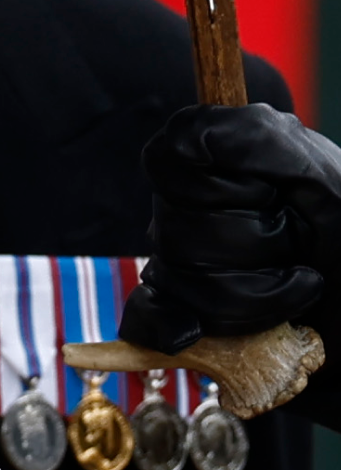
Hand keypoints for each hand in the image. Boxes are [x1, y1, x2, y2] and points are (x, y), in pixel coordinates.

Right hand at [120, 104, 340, 357]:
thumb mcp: (327, 178)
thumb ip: (260, 141)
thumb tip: (190, 138)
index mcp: (223, 164)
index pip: (169, 159)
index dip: (224, 183)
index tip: (278, 193)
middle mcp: (194, 208)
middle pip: (175, 224)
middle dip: (253, 243)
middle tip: (302, 245)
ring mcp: (185, 262)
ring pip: (178, 276)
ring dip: (255, 293)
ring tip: (296, 288)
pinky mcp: (185, 312)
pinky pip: (147, 316)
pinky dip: (168, 326)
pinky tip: (199, 331)